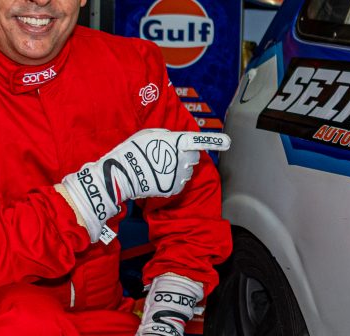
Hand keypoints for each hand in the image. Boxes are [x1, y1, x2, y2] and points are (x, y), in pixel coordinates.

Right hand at [60, 129, 229, 242]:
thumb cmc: (133, 150)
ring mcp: (179, 176)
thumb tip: (178, 142)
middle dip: (187, 154)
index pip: (197, 140)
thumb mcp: (149, 135)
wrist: (122, 174)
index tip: (228, 141)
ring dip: (179, 166)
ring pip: (188, 169)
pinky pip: (180, 181)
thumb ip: (168, 136)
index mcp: (176, 143)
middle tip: (168, 154)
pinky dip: (173, 178)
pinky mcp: (175, 188)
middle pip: (194, 156)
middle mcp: (181, 160)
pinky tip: (158, 176)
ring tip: (159, 165)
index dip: (213, 140)